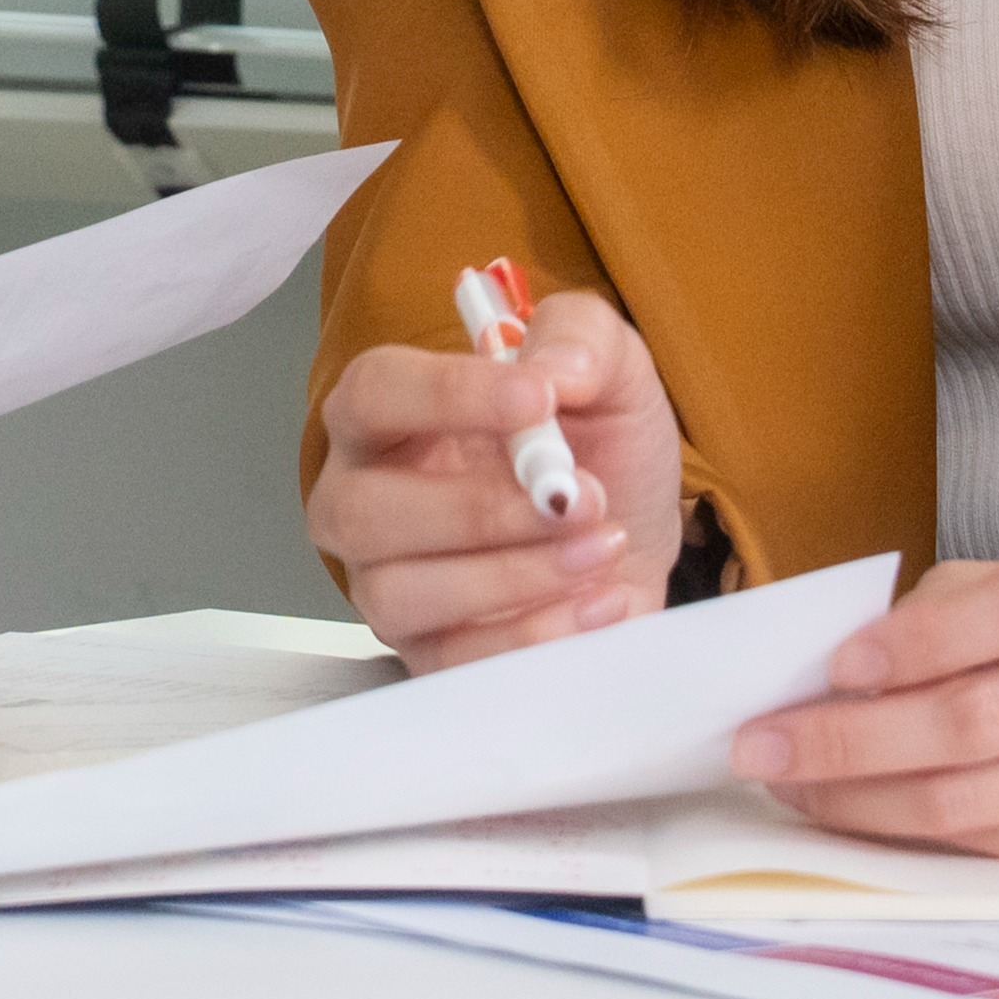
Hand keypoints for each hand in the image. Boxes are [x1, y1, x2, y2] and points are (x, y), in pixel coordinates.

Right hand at [307, 282, 685, 667]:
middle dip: (480, 508)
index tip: (538, 399)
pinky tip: (601, 598)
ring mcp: (387, 586)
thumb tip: (555, 370)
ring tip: (602, 546)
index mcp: (386, 416)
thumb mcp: (610, 370)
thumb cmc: (597, 449)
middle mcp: (363, 501)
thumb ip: (582, 338)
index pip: (373, 395)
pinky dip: (537, 633)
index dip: (447, 396)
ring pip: (402, 593)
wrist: (635, 541)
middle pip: (364, 510)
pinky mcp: (430, 656)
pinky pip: (456, 661)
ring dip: (515, 573)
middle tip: (579, 497)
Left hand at [734, 530, 998, 858]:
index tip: (836, 662)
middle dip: (853, 738)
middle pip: (983, 719)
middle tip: (765, 743)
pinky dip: (906, 825)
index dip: (921, 639)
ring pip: (976, 797)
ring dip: (862, 796)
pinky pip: (989, 839)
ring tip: (789, 782)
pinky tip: (852, 806)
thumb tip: (825, 669)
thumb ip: (943, 609)